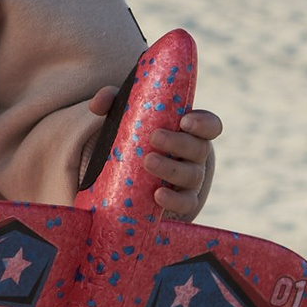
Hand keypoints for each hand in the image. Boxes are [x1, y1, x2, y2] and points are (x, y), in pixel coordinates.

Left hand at [95, 89, 220, 218]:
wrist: (133, 179)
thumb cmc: (137, 138)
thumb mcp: (127, 117)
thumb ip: (113, 103)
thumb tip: (96, 105)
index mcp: (189, 132)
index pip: (210, 125)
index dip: (203, 123)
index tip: (185, 120)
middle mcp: (195, 155)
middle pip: (199, 148)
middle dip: (178, 142)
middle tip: (154, 137)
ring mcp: (190, 180)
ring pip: (191, 175)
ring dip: (171, 168)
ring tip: (147, 162)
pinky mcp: (182, 202)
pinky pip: (185, 203)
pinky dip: (173, 199)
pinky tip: (158, 195)